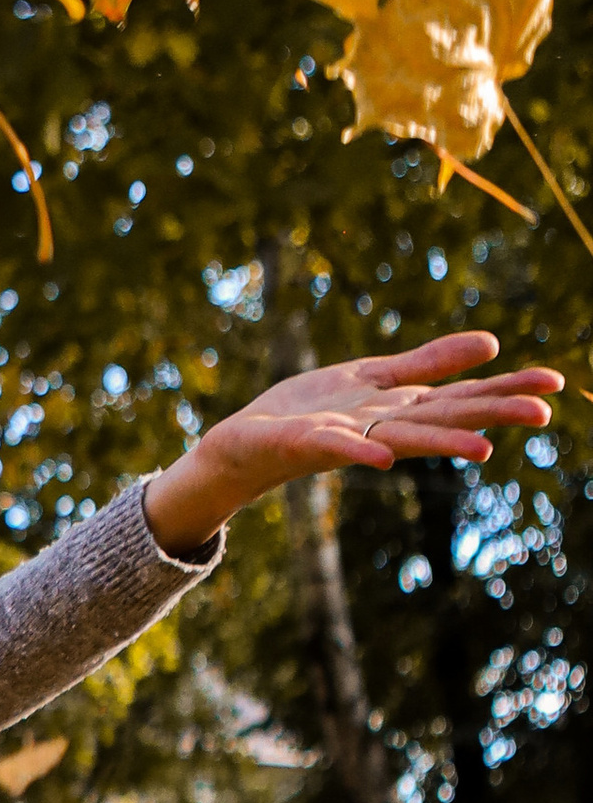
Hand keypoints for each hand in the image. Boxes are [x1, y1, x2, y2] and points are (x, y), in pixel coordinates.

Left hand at [143, 331, 561, 556]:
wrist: (246, 442)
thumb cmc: (311, 412)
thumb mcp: (376, 377)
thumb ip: (430, 364)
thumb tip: (493, 344)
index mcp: (401, 409)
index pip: (463, 397)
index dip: (507, 389)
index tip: (555, 383)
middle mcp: (383, 428)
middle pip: (444, 418)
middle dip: (491, 415)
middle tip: (541, 415)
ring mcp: (347, 439)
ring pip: (401, 440)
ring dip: (441, 445)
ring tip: (482, 450)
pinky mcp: (306, 444)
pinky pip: (336, 449)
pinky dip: (359, 453)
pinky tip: (383, 458)